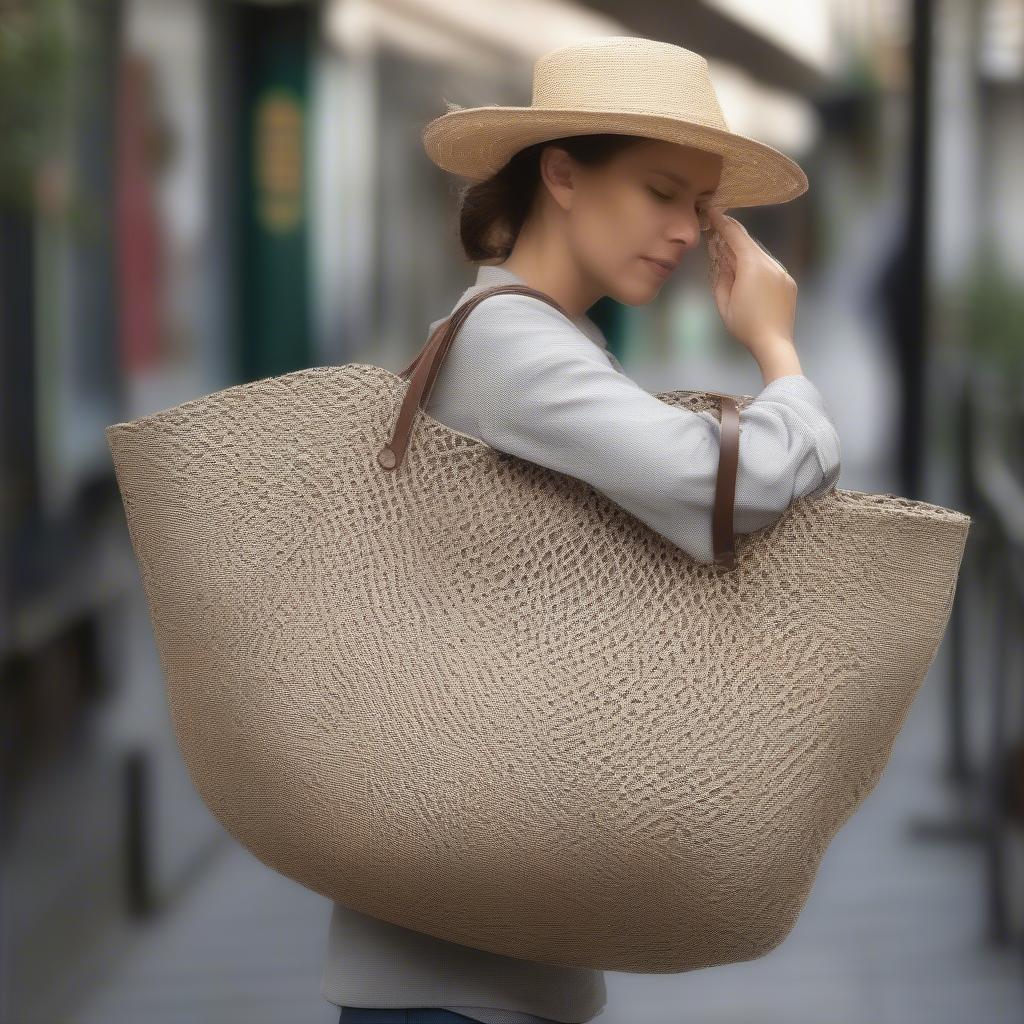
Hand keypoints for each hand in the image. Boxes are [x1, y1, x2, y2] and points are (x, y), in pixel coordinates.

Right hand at [704, 207, 797, 359]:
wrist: (774, 344)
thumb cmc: (745, 326)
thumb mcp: (724, 302)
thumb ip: (721, 276)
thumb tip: (721, 258)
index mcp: (752, 266)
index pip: (736, 236)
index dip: (723, 223)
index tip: (713, 212)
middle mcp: (770, 263)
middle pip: (749, 243)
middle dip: (733, 238)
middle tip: (717, 236)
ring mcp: (782, 272)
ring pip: (760, 255)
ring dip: (744, 254)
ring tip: (731, 262)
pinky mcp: (789, 282)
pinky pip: (770, 268)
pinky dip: (757, 266)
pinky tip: (748, 279)